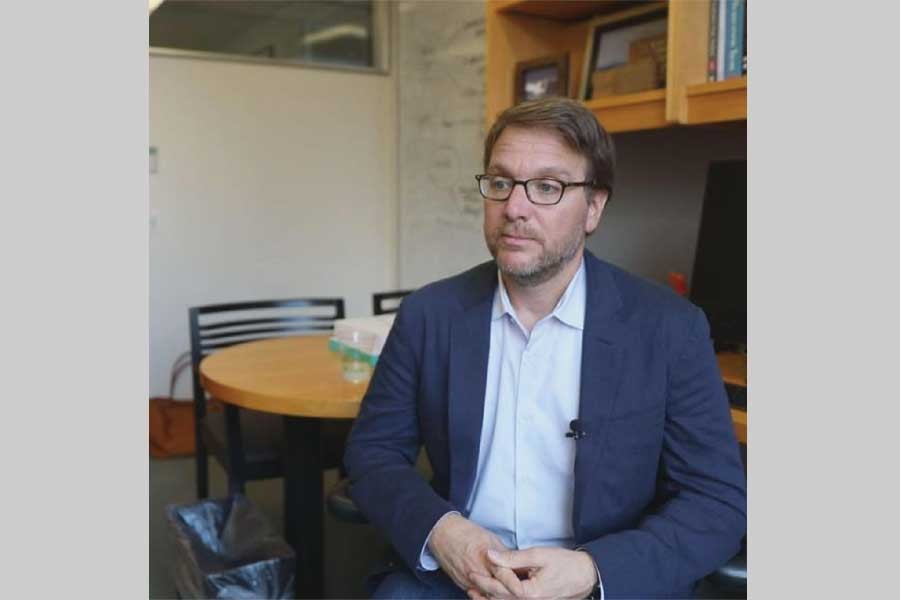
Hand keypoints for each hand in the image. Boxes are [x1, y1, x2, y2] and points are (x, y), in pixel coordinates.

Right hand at [427, 513, 517, 594]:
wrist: (442, 534)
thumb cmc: (466, 533)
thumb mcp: (491, 538)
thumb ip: (505, 554)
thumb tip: (519, 564)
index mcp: (486, 559)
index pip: (506, 578)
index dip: (516, 586)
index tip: (525, 590)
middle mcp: (477, 573)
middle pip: (498, 592)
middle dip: (510, 593)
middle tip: (521, 590)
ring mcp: (469, 581)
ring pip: (488, 596)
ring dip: (499, 595)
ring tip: (509, 591)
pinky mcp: (463, 585)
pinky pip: (478, 595)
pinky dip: (488, 595)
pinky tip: (495, 591)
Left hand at [468, 547, 597, 599]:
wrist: (584, 576)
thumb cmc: (564, 564)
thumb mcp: (538, 555)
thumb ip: (513, 557)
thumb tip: (490, 554)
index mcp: (530, 593)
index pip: (500, 586)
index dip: (484, 578)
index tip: (472, 568)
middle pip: (499, 597)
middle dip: (482, 588)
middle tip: (468, 576)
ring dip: (487, 597)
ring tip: (472, 589)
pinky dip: (500, 598)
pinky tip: (490, 594)